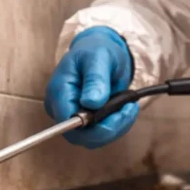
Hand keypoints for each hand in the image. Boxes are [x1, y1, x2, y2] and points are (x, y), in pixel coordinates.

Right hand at [44, 26, 137, 148]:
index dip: (90, 124)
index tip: (116, 113)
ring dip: (116, 127)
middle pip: (79, 135)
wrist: (101, 53)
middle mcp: (61, 108)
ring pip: (92, 139)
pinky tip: (126, 110)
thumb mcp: (98, 57)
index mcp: (59, 90)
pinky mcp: (85, 122)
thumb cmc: (97, 51)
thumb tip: (91, 102)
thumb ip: (95, 78)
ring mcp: (72, 117)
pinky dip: (117, 126)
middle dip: (108, 128)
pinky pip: (100, 135)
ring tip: (130, 106)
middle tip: (129, 109)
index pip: (66, 120)